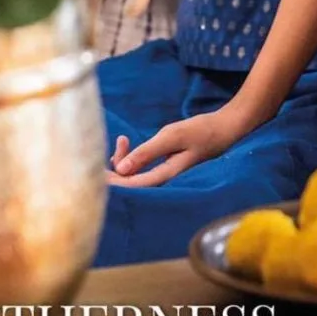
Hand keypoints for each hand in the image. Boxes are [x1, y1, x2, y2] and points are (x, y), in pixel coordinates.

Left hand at [106, 107, 247, 187]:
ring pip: (132, 173)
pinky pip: (139, 166)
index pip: (130, 187)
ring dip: (121, 159)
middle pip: (128, 183)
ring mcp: (162, 171)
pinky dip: (130, 155)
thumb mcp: (172, 137)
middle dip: (111, 172)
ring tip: (121, 139)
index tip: (92, 173)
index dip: (110, 183)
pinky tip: (126, 141)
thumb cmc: (200, 131)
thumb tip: (121, 170)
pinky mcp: (163, 163)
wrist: (224, 127)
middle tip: (93, 158)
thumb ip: (147, 152)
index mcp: (164, 175)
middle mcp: (161, 177)